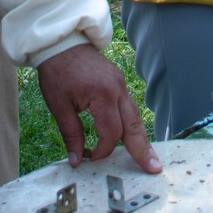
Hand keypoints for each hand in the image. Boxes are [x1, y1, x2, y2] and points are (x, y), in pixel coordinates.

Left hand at [36, 43, 160, 172]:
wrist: (62, 44)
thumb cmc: (57, 73)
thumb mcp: (59, 106)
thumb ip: (71, 134)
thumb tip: (76, 160)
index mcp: (103, 95)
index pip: (111, 133)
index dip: (102, 150)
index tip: (89, 157)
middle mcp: (118, 90)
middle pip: (134, 125)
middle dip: (143, 149)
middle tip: (154, 169)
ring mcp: (121, 85)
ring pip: (135, 117)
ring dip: (141, 138)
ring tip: (149, 158)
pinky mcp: (119, 83)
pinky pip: (129, 108)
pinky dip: (132, 124)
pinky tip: (134, 137)